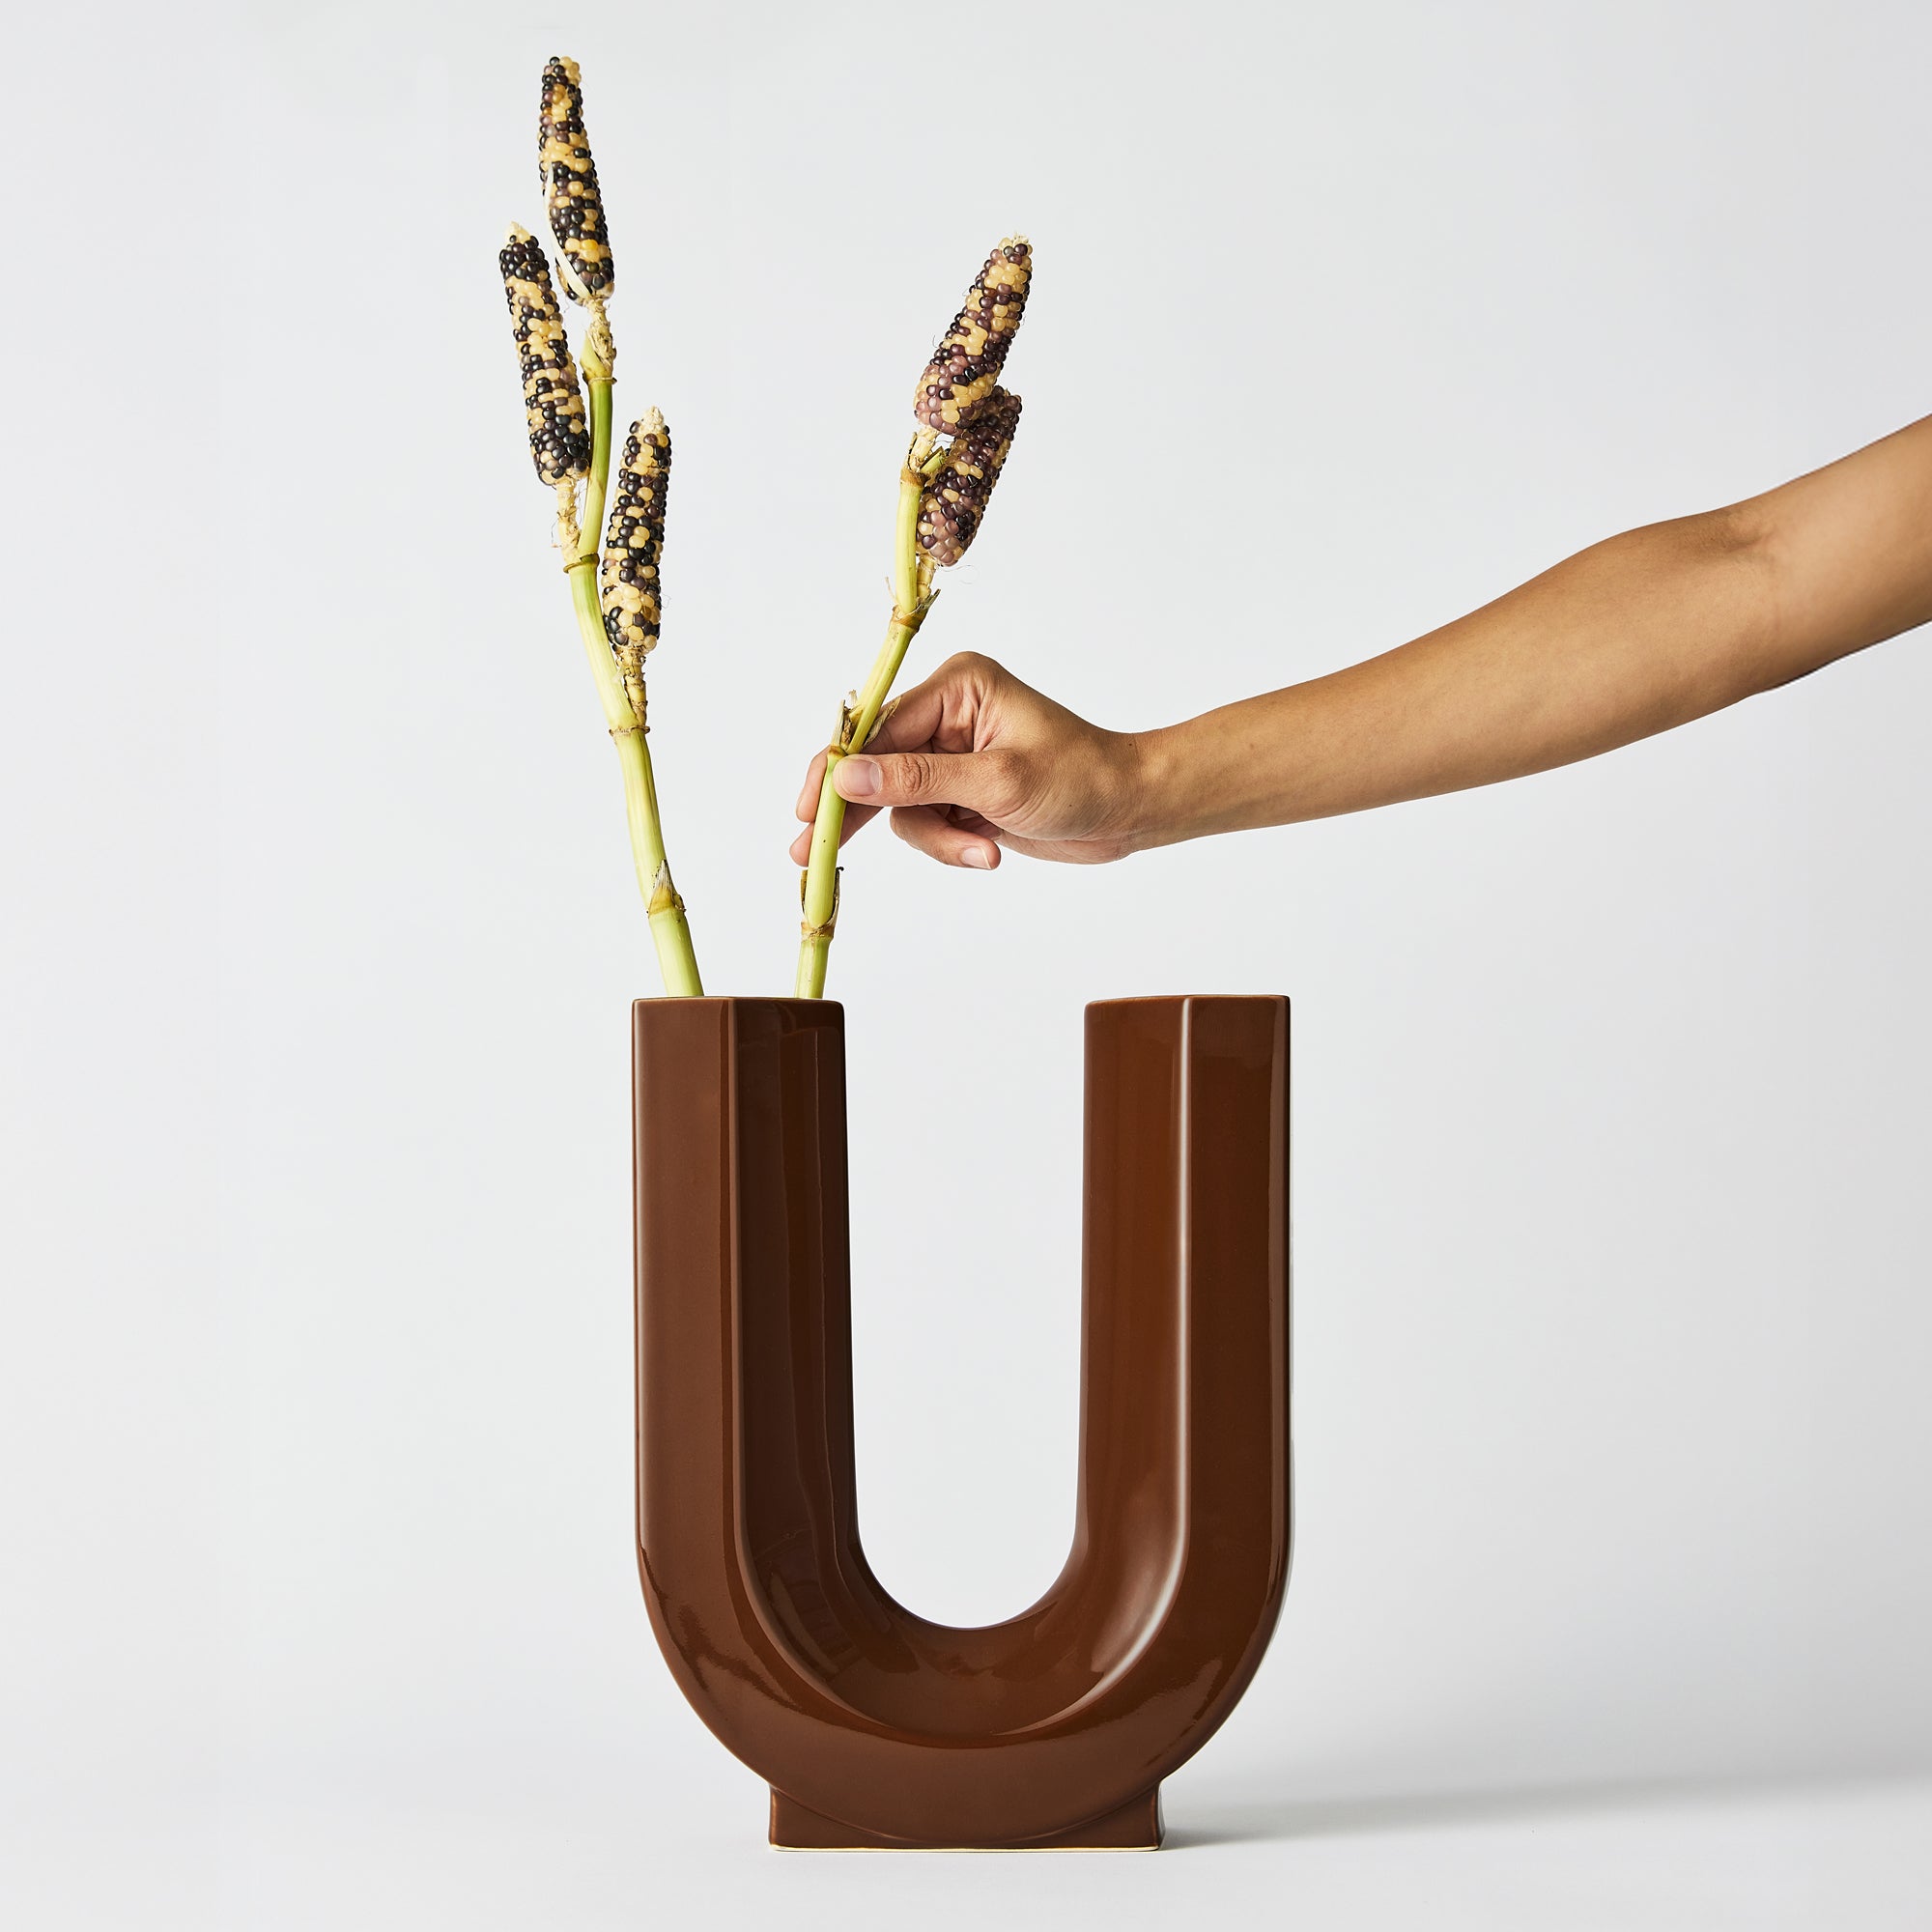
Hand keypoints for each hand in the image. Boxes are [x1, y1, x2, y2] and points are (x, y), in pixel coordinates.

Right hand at [789, 653, 1150, 868]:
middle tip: (808, 854)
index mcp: (958, 686)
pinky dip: (950, 844)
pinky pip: (926, 824)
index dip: (838, 771)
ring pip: (901, 806)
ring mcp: (952, 755)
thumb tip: (846, 778)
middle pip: (876, 765)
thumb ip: (917, 781)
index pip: (878, 728)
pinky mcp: (960, 790)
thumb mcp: (998, 782)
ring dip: (936, 838)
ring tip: (981, 852)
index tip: (810, 811)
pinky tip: (988, 850)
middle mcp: (948, 714)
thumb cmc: (1082, 779)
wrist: (1130, 811)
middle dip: (858, 812)